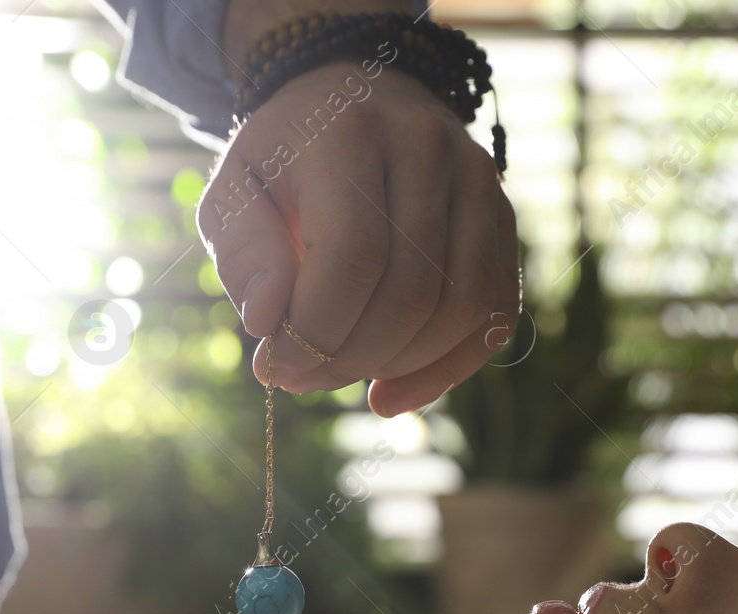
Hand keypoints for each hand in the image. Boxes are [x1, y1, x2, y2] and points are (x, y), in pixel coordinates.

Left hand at [196, 49, 519, 417]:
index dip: (316, 331)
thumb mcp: (235, 192)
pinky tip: (393, 391)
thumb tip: (269, 321)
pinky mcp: (502, 219)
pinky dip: (445, 370)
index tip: (275, 364)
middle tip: (304, 374)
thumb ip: (242, 252)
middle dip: (350, 357)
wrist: (353, 99)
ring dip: (396, 366)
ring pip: (458, 311)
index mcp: (351, 133)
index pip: (353, 257)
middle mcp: (429, 149)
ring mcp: (478, 182)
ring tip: (342, 370)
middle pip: (410, 293)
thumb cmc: (285, 163)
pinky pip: (493, 317)